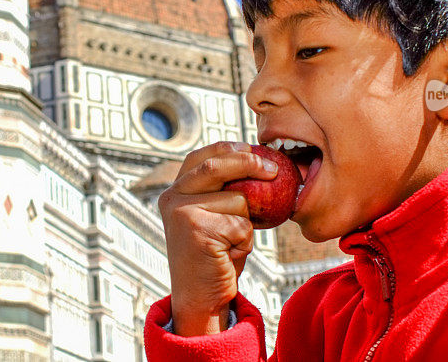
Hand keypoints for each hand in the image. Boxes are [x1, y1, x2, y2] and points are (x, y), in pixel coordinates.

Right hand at [158, 141, 277, 335]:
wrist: (200, 297)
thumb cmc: (214, 254)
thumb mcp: (213, 216)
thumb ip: (222, 192)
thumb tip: (259, 162)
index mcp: (174, 191)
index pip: (200, 156)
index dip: (228, 149)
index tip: (252, 149)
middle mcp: (172, 198)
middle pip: (217, 166)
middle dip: (249, 163)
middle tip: (274, 170)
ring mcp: (183, 213)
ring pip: (238, 199)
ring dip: (247, 222)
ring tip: (232, 242)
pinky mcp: (198, 231)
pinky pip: (241, 225)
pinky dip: (245, 241)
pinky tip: (230, 254)